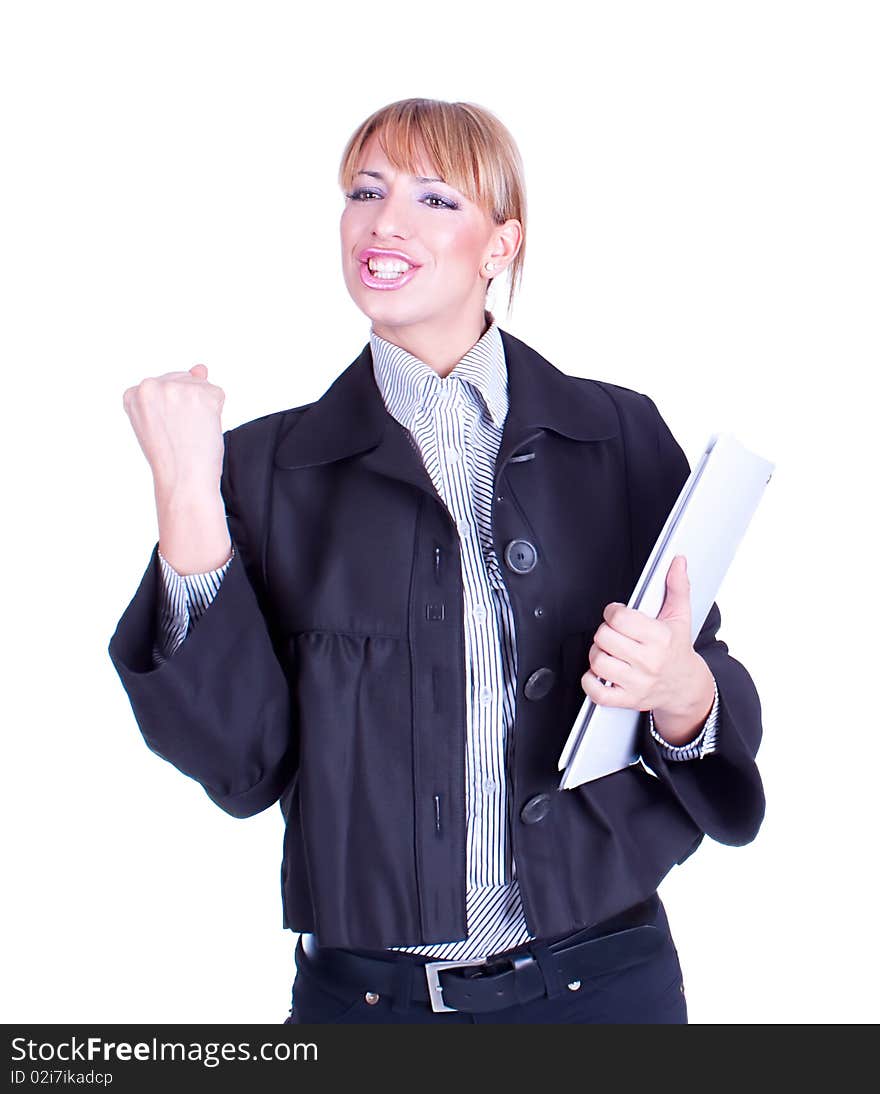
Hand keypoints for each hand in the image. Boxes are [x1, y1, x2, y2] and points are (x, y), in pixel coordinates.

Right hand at [122, 363, 225, 492]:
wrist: (183, 481)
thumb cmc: (171, 458)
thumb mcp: (159, 421)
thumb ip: (175, 389)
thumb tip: (200, 368)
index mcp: (133, 393)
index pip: (163, 387)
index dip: (171, 410)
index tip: (166, 429)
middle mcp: (151, 385)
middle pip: (183, 381)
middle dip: (188, 405)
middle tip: (181, 433)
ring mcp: (177, 388)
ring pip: (201, 386)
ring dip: (202, 408)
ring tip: (191, 432)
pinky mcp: (202, 394)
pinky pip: (217, 394)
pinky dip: (216, 412)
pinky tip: (203, 430)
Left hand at [580, 556, 715, 739]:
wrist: (685, 686)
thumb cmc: (677, 650)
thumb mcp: (680, 617)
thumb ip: (677, 587)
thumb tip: (677, 563)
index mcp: (660, 638)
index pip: (619, 618)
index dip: (613, 612)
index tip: (618, 614)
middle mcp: (648, 661)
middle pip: (604, 637)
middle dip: (605, 632)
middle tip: (614, 634)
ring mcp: (637, 683)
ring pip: (597, 662)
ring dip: (597, 654)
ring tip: (608, 651)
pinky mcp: (627, 700)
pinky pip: (596, 692)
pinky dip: (591, 682)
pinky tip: (600, 673)